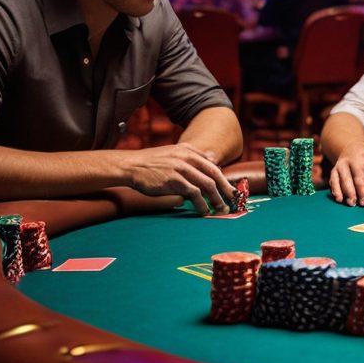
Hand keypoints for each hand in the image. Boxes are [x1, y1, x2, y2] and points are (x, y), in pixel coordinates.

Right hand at [121, 143, 235, 215]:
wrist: (130, 166)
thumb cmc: (151, 163)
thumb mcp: (173, 153)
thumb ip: (190, 158)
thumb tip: (210, 163)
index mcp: (189, 151)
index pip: (212, 166)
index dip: (223, 179)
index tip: (230, 190)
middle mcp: (187, 157)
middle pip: (214, 175)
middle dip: (225, 189)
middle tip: (233, 200)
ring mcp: (181, 168)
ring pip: (207, 185)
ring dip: (216, 199)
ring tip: (221, 209)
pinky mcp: (174, 180)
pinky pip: (194, 193)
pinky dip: (201, 204)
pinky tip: (204, 211)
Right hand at [329, 144, 363, 205]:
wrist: (353, 149)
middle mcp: (355, 159)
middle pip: (359, 177)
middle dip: (362, 191)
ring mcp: (343, 164)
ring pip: (345, 179)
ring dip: (349, 192)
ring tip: (352, 203)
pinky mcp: (334, 169)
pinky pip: (334, 180)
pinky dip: (336, 190)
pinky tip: (340, 199)